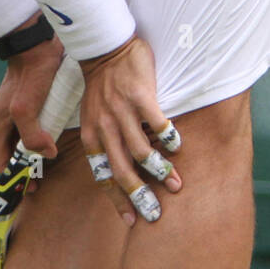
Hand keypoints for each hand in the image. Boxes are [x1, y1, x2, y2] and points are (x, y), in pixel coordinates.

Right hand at [0, 15, 64, 170]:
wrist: (38, 45)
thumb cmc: (30, 75)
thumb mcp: (26, 108)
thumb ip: (33, 135)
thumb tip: (45, 154)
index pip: (0, 162)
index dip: (13, 177)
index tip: (29, 188)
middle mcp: (4, 122)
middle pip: (12, 153)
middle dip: (26, 168)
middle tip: (43, 178)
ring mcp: (16, 113)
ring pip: (24, 142)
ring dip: (36, 153)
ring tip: (51, 162)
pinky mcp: (30, 105)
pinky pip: (34, 128)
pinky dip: (43, 138)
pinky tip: (56, 140)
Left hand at [78, 34, 181, 225]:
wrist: (104, 48)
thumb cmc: (102, 87)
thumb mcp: (92, 118)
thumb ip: (104, 141)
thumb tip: (121, 169)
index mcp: (92, 136)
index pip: (103, 176)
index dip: (117, 200)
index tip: (131, 220)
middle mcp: (104, 127)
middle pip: (122, 171)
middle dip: (139, 196)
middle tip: (156, 213)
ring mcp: (122, 112)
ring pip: (141, 152)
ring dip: (160, 172)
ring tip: (175, 184)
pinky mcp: (140, 96)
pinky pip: (157, 124)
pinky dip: (169, 139)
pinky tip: (177, 147)